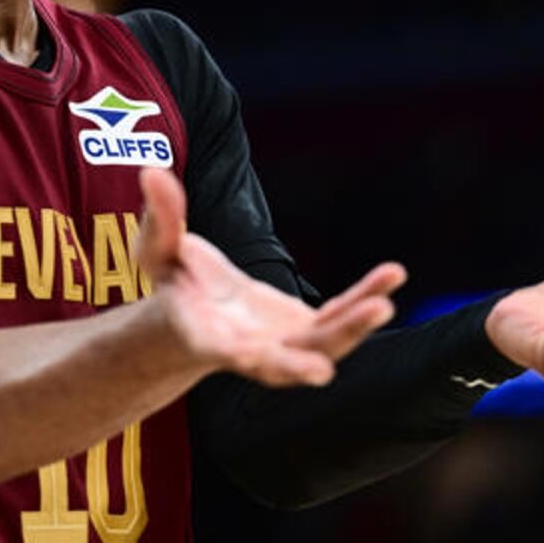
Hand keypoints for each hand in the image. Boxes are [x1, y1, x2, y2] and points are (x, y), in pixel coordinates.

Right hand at [135, 167, 404, 387]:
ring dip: (352, 327)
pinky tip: (392, 275)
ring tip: (384, 301)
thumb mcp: (156, 247)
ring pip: (321, 344)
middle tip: (322, 371)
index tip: (245, 358)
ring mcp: (282, 346)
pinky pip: (340, 318)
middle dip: (300, 365)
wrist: (195, 313)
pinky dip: (364, 300)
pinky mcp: (306, 330)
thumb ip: (161, 215)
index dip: (238, 356)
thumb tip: (152, 172)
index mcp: (204, 336)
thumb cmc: (171, 282)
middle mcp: (247, 352)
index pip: (219, 350)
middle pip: (277, 364)